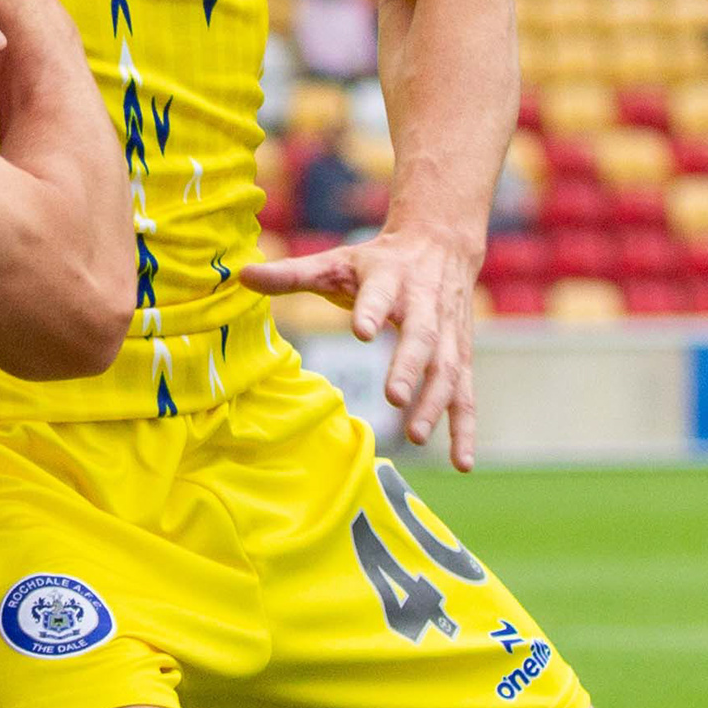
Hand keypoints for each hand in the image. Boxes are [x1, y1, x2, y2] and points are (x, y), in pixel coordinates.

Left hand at [242, 221, 483, 470]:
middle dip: (409, 366)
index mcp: (390, 279)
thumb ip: (292, 274)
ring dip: (434, 404)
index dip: (371, 310)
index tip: (361, 330)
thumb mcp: (336, 262)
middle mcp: (424, 305)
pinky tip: (461, 464)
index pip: (380, 295)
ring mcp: (448, 334)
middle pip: (422, 336)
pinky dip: (464, 429)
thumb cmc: (379, 262)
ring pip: (448, 370)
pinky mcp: (461, 358)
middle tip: (393, 397)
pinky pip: (466, 395)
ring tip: (415, 435)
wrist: (441, 243)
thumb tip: (241, 275)